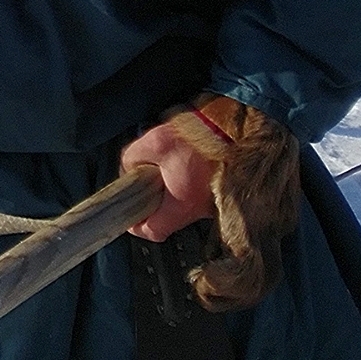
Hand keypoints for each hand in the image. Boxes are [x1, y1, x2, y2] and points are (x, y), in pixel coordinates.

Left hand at [120, 120, 217, 242]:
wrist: (232, 127)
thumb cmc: (198, 135)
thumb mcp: (155, 142)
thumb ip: (133, 158)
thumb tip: (128, 169)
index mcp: (183, 204)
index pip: (154, 231)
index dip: (137, 226)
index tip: (129, 213)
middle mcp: (201, 210)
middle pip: (167, 219)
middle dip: (152, 204)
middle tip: (144, 184)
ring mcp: (212, 203)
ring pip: (181, 207)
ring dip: (168, 192)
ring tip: (162, 169)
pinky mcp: (219, 192)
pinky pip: (195, 196)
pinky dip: (183, 185)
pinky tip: (180, 165)